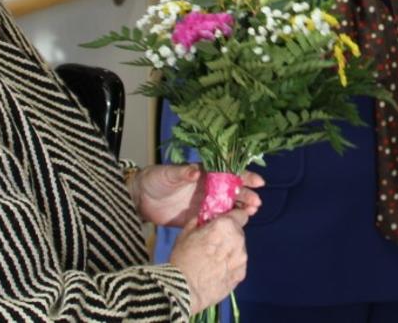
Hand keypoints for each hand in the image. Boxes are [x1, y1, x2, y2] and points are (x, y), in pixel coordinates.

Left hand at [134, 164, 264, 227]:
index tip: (258, 182)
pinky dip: (226, 223)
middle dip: (246, 196)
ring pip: (227, 206)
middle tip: (256, 204)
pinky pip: (215, 221)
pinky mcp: (197, 219)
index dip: (244, 177)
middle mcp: (208, 189)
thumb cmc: (155, 179)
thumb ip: (183, 172)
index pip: (229, 173)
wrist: (140, 199)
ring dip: (240, 209)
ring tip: (251, 213)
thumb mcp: (168, 174)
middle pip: (232, 191)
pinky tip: (237, 226)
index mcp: (204, 174)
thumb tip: (197, 170)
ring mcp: (203, 204)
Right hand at [169, 207, 249, 312]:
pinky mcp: (242, 275)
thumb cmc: (183, 259)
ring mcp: (242, 259)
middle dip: (229, 235)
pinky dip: (231, 265)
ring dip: (230, 250)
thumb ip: (200, 222)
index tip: (224, 223)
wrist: (185, 291)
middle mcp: (238, 239)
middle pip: (238, 232)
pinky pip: (238, 264)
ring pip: (239, 248)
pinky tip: (218, 272)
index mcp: (225, 226)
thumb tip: (205, 218)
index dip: (232, 217)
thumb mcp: (186, 233)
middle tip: (214, 244)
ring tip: (214, 261)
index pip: (240, 214)